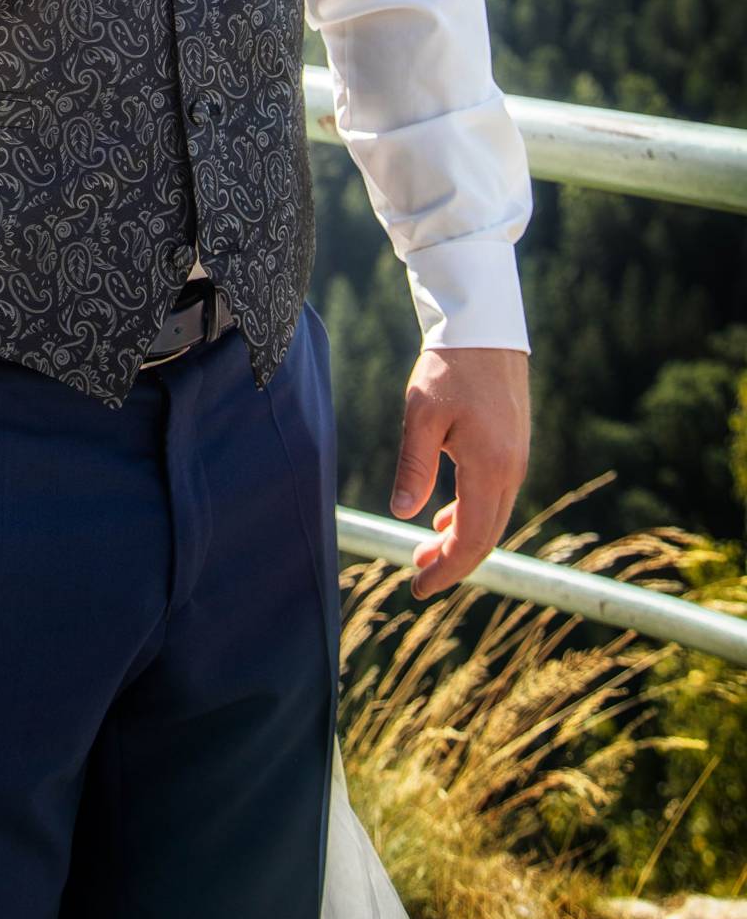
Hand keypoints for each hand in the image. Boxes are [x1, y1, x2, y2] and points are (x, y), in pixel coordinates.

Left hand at [391, 347, 531, 598]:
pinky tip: (446, 518)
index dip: (446, 570)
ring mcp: (517, 460)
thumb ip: (414, 467)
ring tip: (425, 552)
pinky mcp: (513, 448)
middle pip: (485, 537)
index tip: (418, 588)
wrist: (484, 330)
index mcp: (489, 468)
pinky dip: (472, 516)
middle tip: (417, 577)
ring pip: (492, 519)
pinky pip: (496, 497)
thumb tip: (402, 514)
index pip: (470, 539)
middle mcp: (511, 471)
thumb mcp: (421, 415)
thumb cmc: (449, 368)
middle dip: (452, 563)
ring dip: (461, 540)